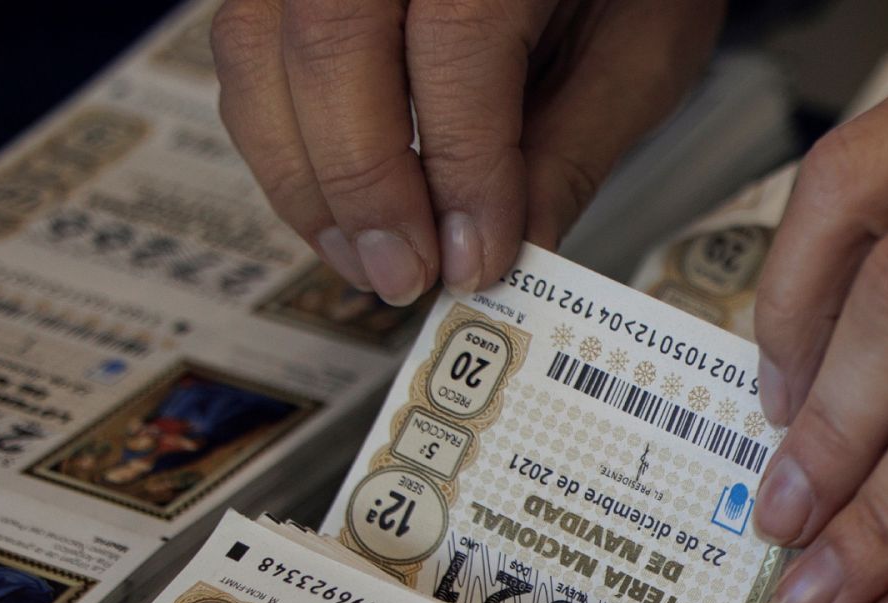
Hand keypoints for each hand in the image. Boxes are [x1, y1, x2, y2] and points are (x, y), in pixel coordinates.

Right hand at [211, 0, 722, 303]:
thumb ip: (570, 150)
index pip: (457, 46)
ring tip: (367, 258)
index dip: (460, 169)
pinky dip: (278, 138)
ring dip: (301, 174)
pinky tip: (337, 206)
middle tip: (406, 275)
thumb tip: (509, 255)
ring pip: (259, 47)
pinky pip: (248, 44)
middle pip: (331, 43)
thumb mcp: (639, 50)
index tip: (477, 260)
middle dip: (362, 184)